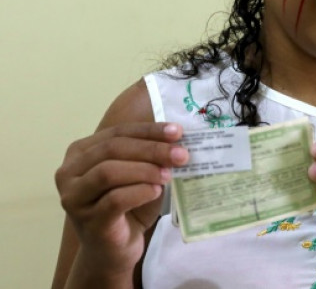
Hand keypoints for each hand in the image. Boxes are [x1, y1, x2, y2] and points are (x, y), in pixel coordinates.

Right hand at [55, 123, 188, 276]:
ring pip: (108, 172)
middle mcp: (69, 173)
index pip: (117, 133)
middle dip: (151, 149)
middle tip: (181, 155)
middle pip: (112, 149)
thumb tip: (177, 138)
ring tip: (168, 175)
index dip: (148, 131)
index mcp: (80, 153)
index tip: (177, 132)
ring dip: (145, 170)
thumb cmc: (128, 207)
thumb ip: (148, 155)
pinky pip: (114, 199)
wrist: (114, 250)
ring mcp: (74, 198)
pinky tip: (156, 191)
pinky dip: (140, 191)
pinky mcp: (88, 221)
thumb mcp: (138, 174)